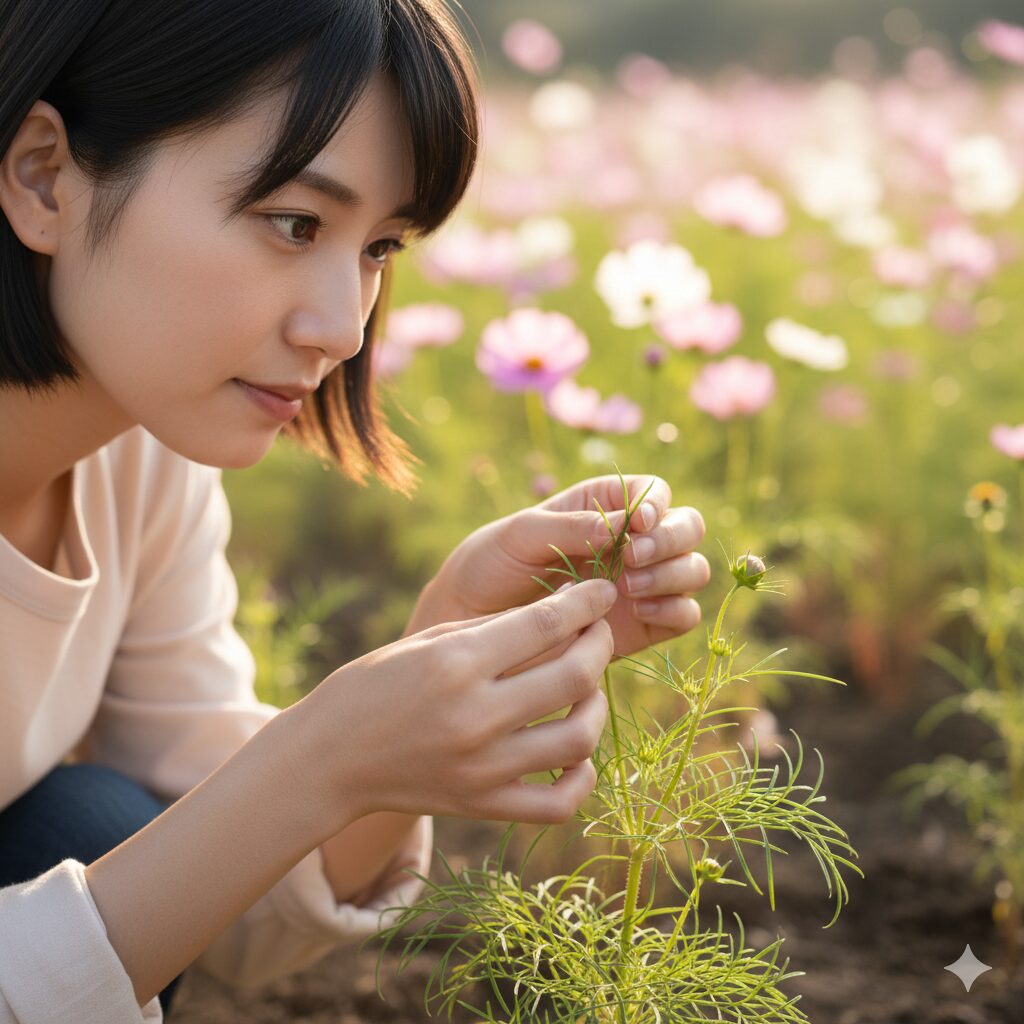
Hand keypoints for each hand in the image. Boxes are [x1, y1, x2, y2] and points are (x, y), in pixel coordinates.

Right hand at [296, 579, 617, 828]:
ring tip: (586, 688)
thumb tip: (562, 608)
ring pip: (578, 739)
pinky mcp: (484, 806)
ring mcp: (482, 769)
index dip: (586, 602)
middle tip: (597, 631)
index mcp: (456, 664)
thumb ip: (496, 628)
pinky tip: (574, 751)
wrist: (328, 759)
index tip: (602, 592)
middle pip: (574, 677)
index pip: (546, 625)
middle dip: (598, 644)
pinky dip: (581, 776)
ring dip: (596, 705)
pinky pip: (559, 803)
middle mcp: (475, 717)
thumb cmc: (374, 685)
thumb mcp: (428, 640)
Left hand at [425, 475, 709, 661]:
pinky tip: (636, 611)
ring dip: (673, 575)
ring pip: (692, 571)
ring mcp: (640, 584)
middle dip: (671, 539)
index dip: (656, 503)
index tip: (636, 523)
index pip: (654, 491)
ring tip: (629, 589)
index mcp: (603, 506)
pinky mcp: (642, 625)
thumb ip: (572, 526)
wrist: (470, 623)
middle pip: (687, 527)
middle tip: (632, 557)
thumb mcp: (520, 534)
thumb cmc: (490, 565)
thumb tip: (623, 525)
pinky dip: (673, 610)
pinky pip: (683, 615)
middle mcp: (630, 542)